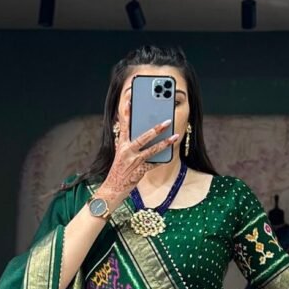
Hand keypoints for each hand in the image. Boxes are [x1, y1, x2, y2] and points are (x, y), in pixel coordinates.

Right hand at [96, 80, 179, 204]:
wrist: (113, 188)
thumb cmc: (119, 169)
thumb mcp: (120, 153)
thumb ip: (128, 142)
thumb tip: (141, 132)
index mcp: (121, 145)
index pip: (124, 125)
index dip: (127, 113)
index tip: (131, 100)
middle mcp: (127, 151)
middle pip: (143, 137)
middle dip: (156, 128)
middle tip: (167, 121)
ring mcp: (134, 162)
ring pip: (152, 150)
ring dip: (165, 143)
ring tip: (175, 136)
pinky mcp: (140, 171)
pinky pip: (154, 164)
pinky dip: (162, 160)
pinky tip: (170, 154)